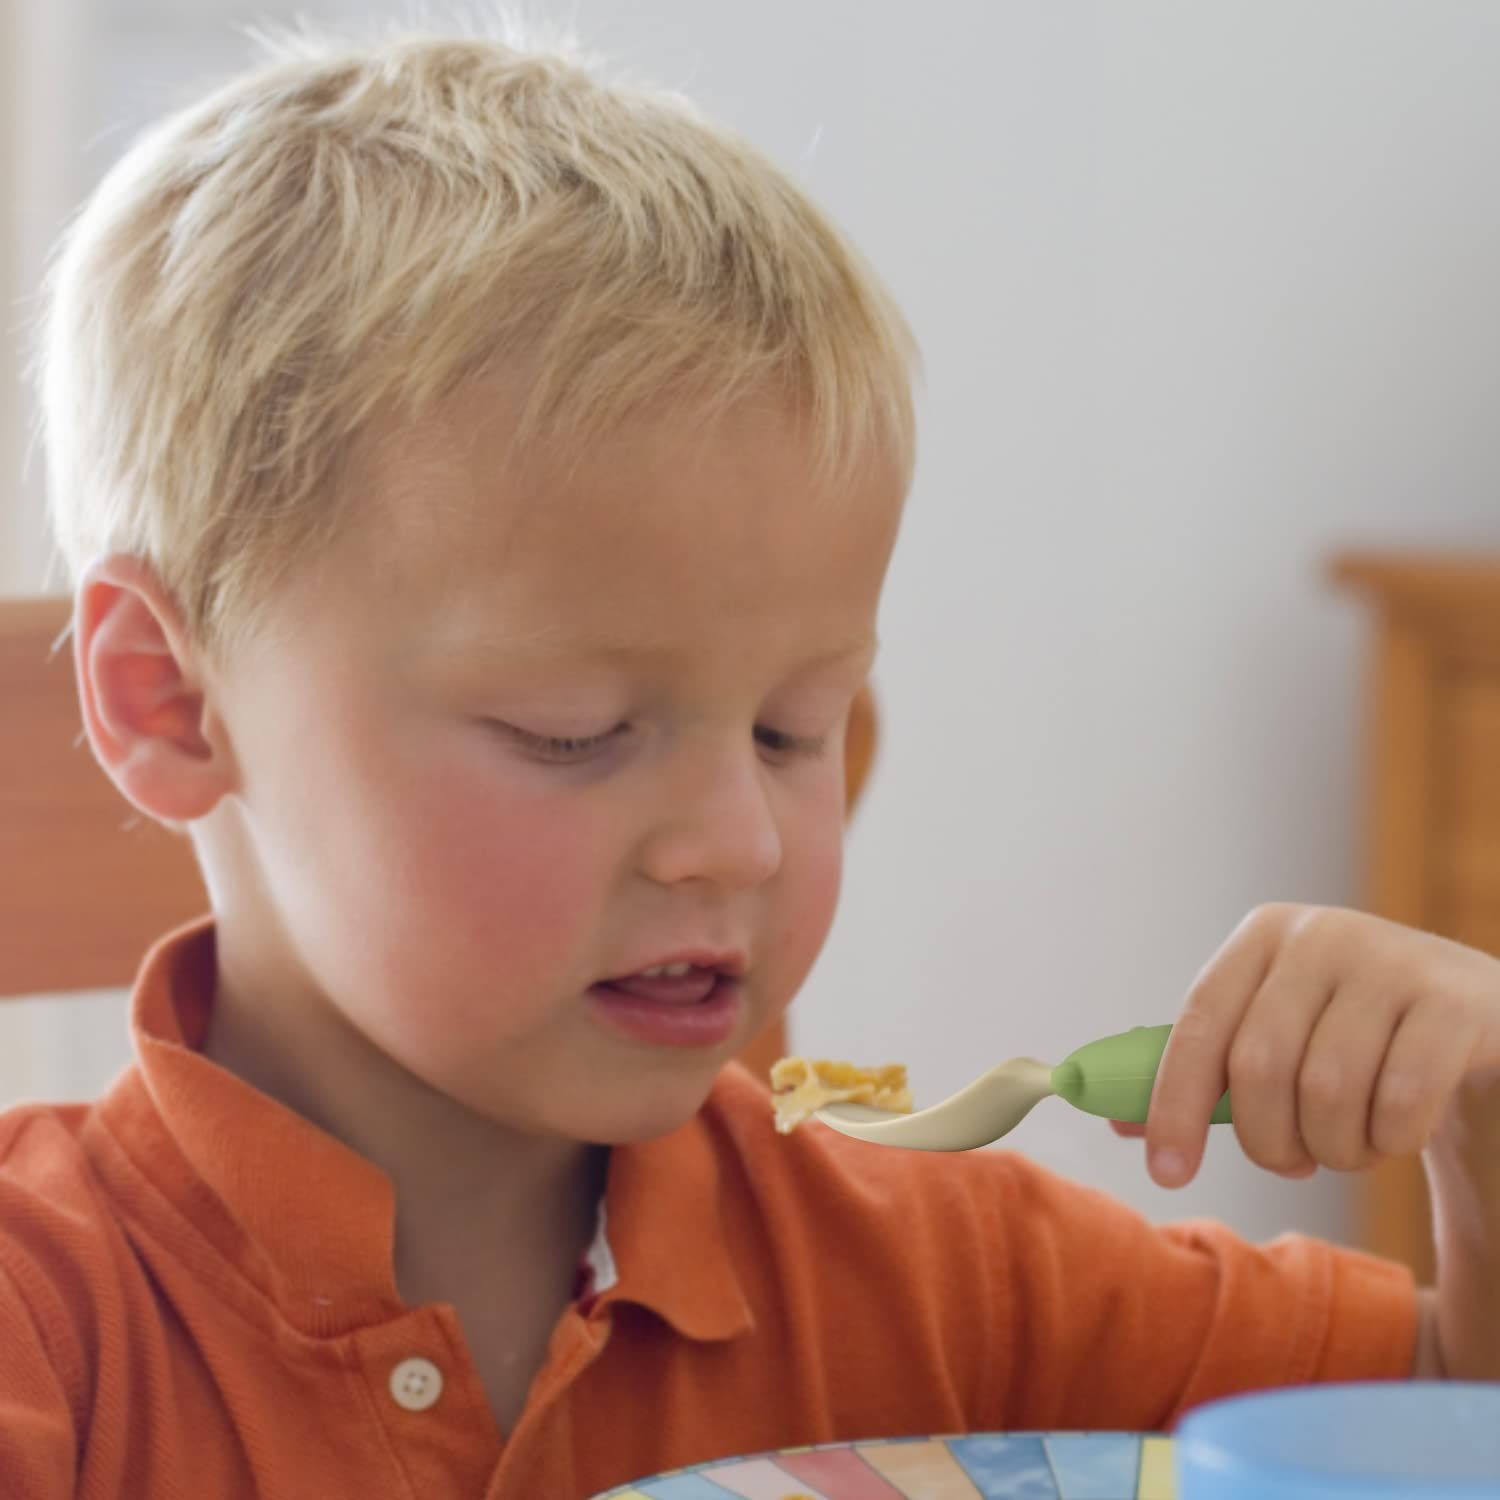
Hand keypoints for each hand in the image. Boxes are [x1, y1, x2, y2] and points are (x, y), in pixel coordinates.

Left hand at [1130, 904, 1499, 1188]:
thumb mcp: (1278, 1038)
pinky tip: (1395, 1132)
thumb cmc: (1355, 1039)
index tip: (1166, 1173)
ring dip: (1333, 1148)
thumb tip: (1118, 1119)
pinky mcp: (1456, 1004)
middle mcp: (1324, 935)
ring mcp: (1395, 961)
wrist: (1477, 1026)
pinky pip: (1399, 1104)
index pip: (1198, 1023)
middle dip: (1268, 1141)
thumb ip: (1204, 1074)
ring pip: (1327, 1091)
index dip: (1172, 1103)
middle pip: (1258, 1065)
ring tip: (1347, 1144)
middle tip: (1292, 1162)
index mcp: (1263, 936)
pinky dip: (1389, 1142)